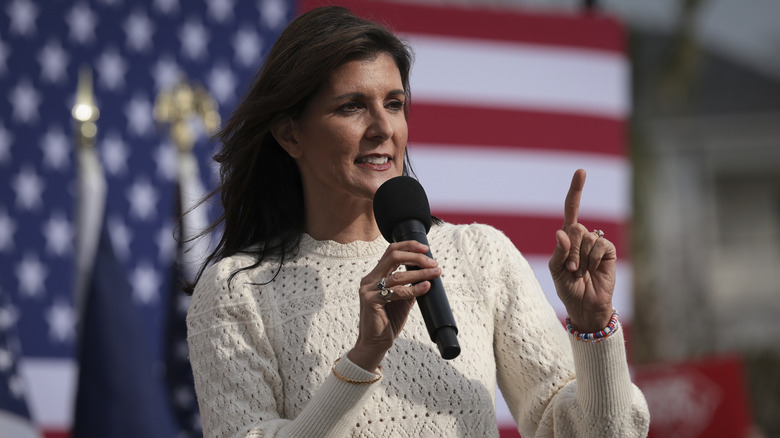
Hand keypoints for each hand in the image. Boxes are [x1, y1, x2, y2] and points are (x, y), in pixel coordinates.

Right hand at [348, 240, 440, 371]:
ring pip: (398, 275)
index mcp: (376, 276)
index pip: (391, 252)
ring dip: (420, 273)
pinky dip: (414, 289)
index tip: (426, 248)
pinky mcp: (371, 301)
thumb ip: (410, 286)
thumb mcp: (402, 300)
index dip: (408, 246)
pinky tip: (425, 287)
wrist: (375, 343)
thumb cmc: (388, 322)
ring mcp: (368, 289)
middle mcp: (370, 279)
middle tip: (433, 262)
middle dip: (415, 256)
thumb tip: (427, 274)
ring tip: (435, 273)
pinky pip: (397, 292)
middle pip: (393, 256)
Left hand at [548, 169, 615, 331]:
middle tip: (571, 269)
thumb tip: (561, 231)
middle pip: (574, 229)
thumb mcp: (555, 270)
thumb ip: (558, 251)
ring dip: (580, 258)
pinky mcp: (609, 251)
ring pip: (586, 238)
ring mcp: (596, 244)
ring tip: (581, 272)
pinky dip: (593, 259)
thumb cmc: (567, 287)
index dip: (576, 191)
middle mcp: (582, 237)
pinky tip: (593, 270)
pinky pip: (599, 245)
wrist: (585, 306)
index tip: (582, 171)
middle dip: (570, 251)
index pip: (571, 209)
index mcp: (567, 238)